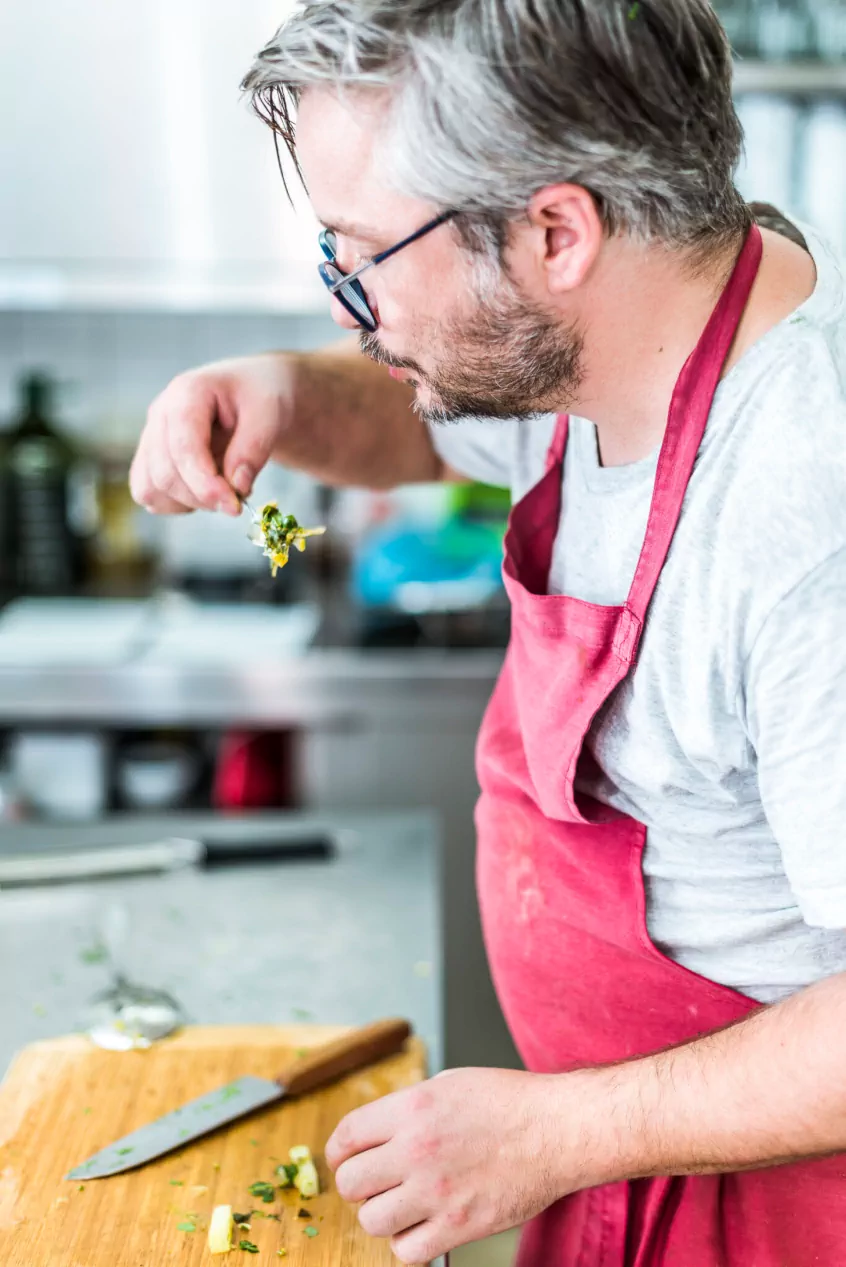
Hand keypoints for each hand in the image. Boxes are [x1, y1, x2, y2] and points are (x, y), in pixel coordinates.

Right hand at [129, 353, 293, 515]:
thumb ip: (253, 448)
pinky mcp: (151, 457)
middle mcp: (160, 413)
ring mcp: (152, 435)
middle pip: (164, 474)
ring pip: (152, 489)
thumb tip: (236, 486)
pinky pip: (150, 494)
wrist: (253, 392)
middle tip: (238, 498)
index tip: (234, 505)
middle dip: (203, 497)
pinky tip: (204, 491)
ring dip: (190, 502)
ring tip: (223, 488)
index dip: (205, 484)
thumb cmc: (259, 396)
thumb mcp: (270, 413)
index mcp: (187, 392)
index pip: (183, 448)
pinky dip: (177, 503)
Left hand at [326, 1067, 591, 1263]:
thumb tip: (377, 1131)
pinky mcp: (459, 1226)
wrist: (555, 1130)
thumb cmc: (507, 1101)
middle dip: (357, 1183)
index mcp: (412, 1108)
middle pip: (350, 1183)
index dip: (337, 1151)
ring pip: (371, 1221)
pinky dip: (407, 1243)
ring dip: (380, 1214)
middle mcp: (417, 1150)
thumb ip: (407, 1108)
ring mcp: (437, 1192)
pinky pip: (406, 1252)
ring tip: (399, 1204)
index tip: (342, 1158)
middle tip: (374, 1181)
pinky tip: (421, 1225)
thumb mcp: (448, 1083)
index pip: (346, 1136)